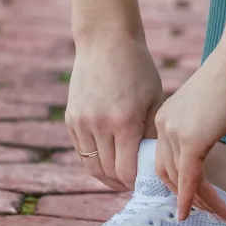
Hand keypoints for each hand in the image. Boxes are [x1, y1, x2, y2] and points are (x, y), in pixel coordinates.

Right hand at [65, 37, 163, 190]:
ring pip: (91, 166)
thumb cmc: (138, 69)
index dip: (136, 183)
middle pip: (108, 173)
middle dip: (122, 183)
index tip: (146, 183)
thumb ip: (150, 135)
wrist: (106, 42)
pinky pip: (81, 151)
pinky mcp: (71, 118)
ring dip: (106, 176)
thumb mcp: (154, 100)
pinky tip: (108, 159)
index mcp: (125, 122)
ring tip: (121, 177)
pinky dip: (94, 161)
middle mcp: (99, 125)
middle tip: (135, 183)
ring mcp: (81, 122)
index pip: (127, 171)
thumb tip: (152, 166)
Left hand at [154, 49, 225, 220]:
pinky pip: (191, 177)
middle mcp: (162, 127)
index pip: (164, 160)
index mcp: (163, 119)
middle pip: (167, 173)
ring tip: (219, 213)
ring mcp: (174, 133)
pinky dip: (196, 197)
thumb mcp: (208, 114)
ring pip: (180, 179)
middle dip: (186, 196)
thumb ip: (201, 134)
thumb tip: (206, 153)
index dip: (176, 183)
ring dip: (199, 200)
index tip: (190, 199)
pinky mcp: (191, 140)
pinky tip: (207, 210)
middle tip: (204, 211)